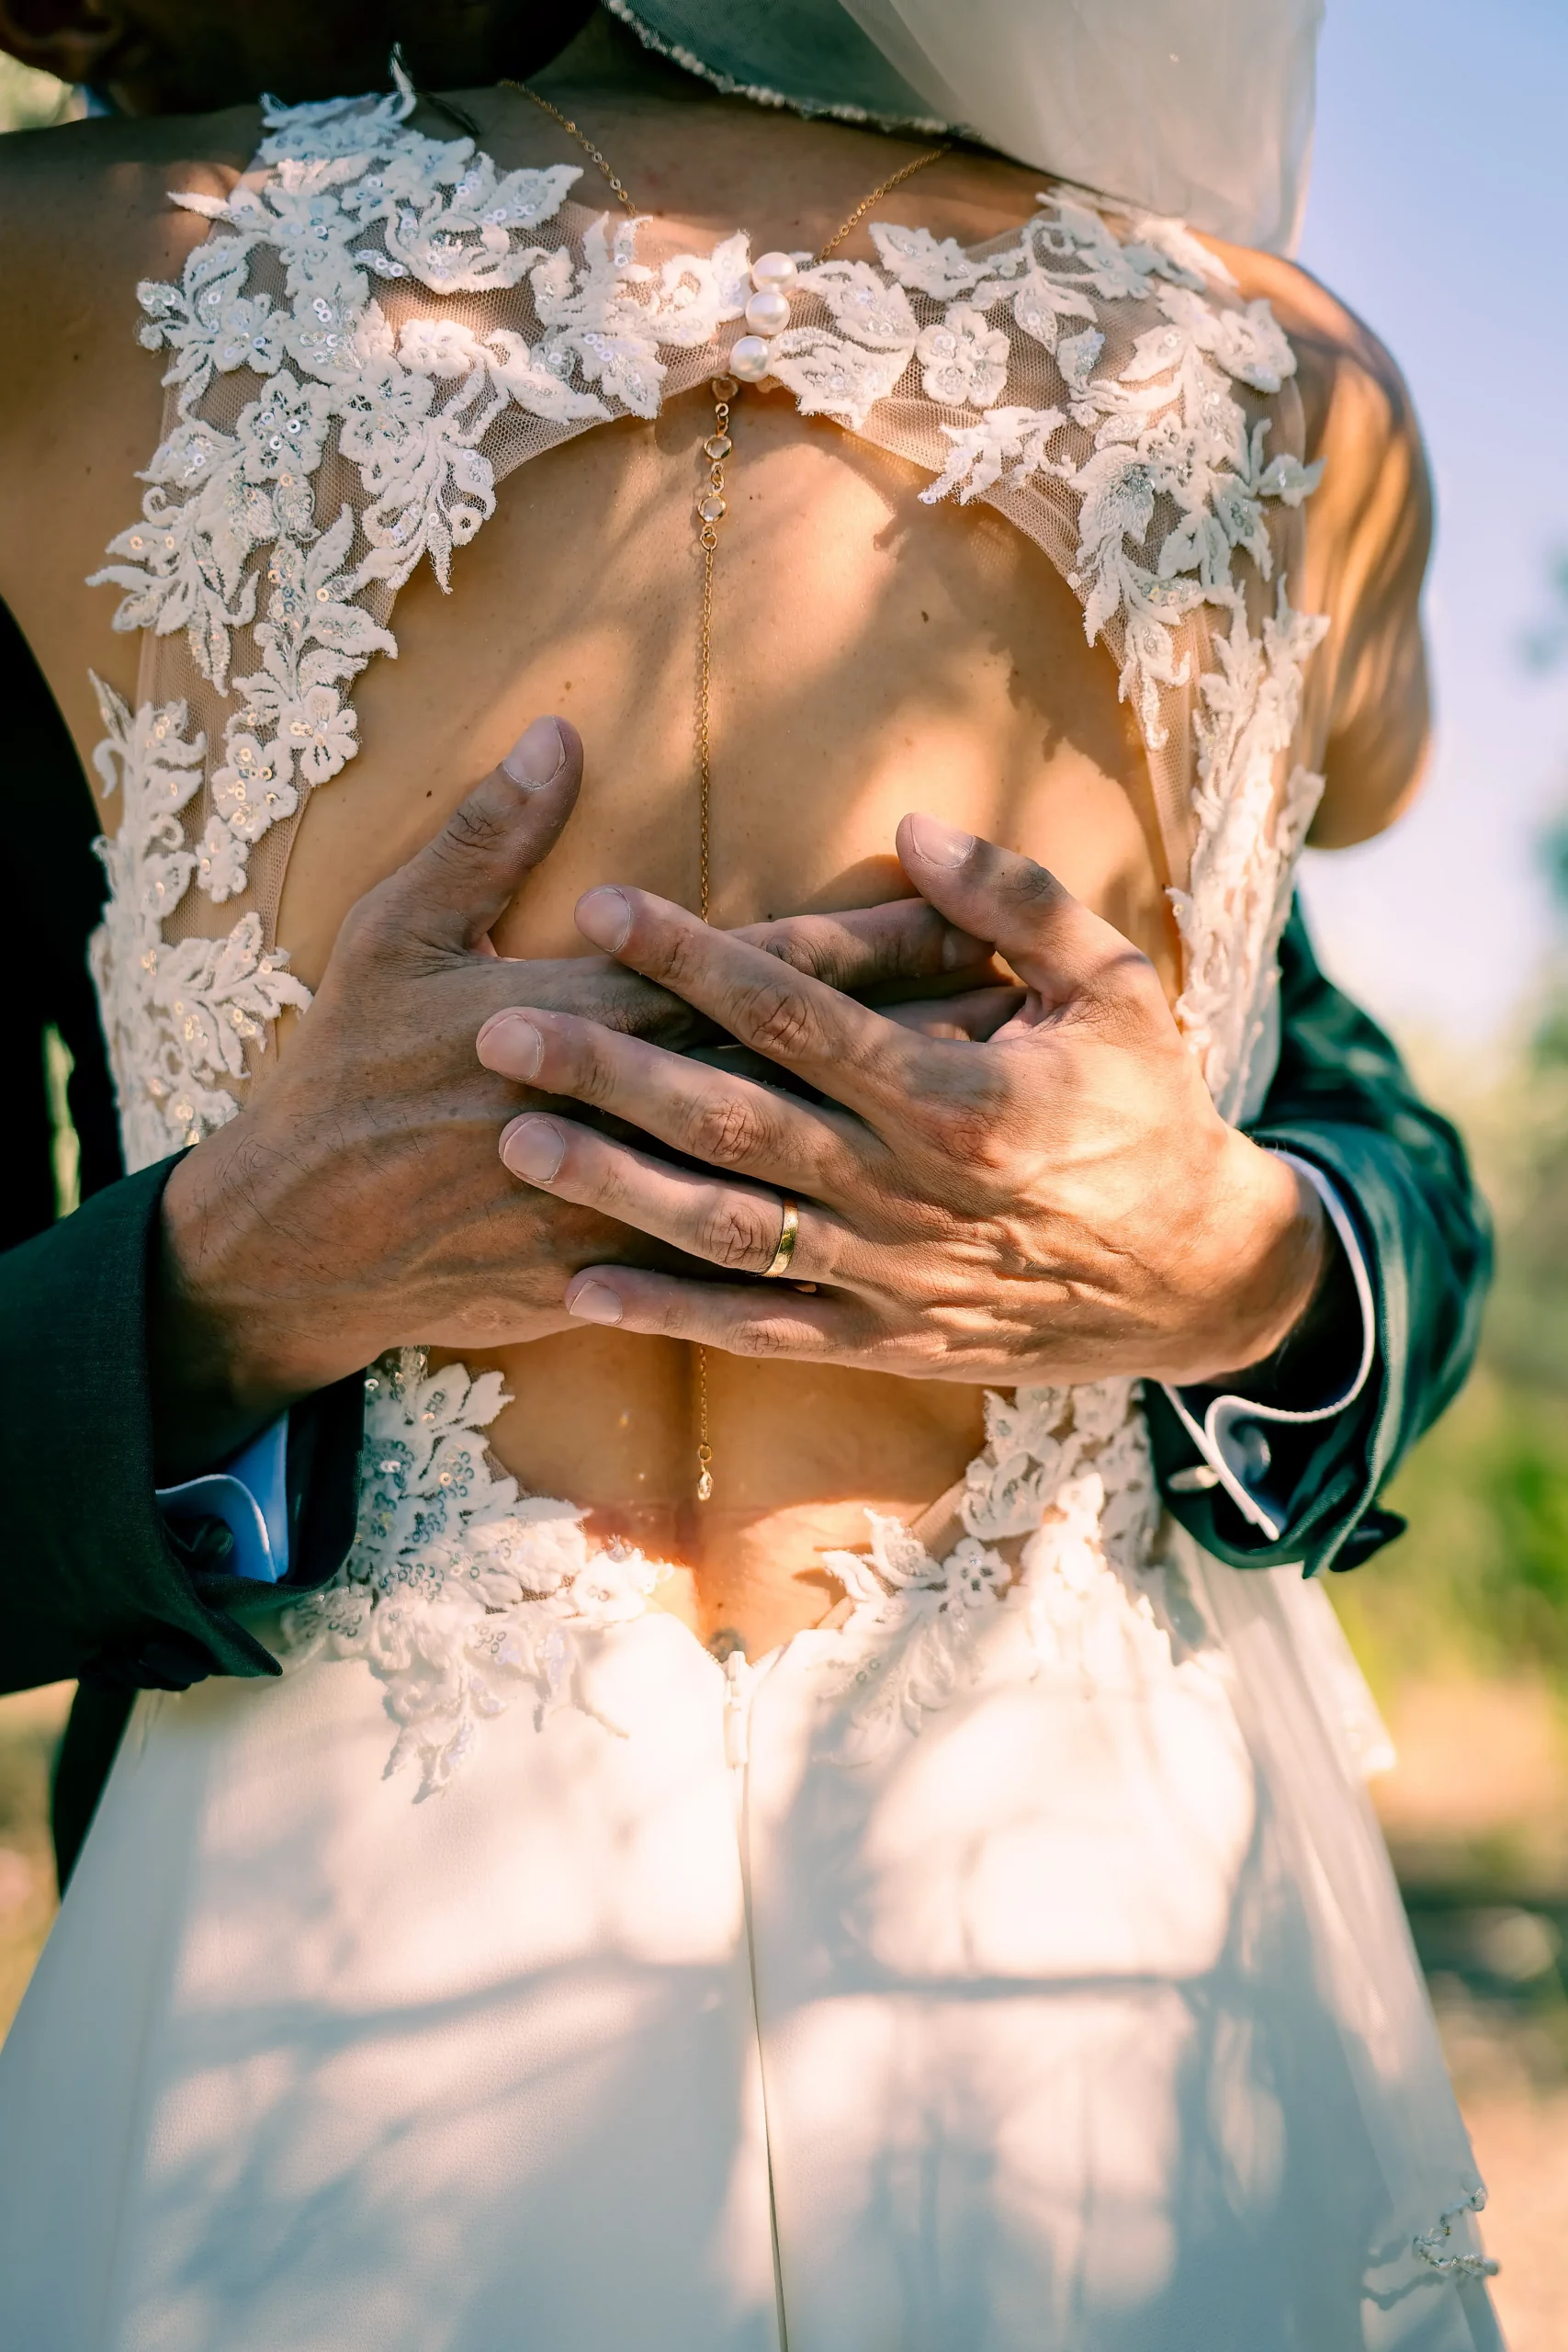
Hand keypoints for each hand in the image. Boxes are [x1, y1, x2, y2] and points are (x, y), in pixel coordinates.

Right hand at [152, 726, 989, 1474]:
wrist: (307, 1239)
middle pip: (808, 1062)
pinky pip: (749, 1259)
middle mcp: (635, 1105)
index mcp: (592, 1006)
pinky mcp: (625, 1270)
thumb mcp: (396, 930)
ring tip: (1003, 1107)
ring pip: (803, 1161)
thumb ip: (487, 834)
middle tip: (1027, 1000)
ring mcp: (636, 1199)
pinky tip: (910, 1216)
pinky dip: (833, 1229)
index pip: (762, 969)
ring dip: (895, 1133)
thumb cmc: (348, 1072)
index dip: (866, 939)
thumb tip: (559, 736)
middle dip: (916, 1028)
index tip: (957, 914)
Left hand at [477, 816, 1326, 1387]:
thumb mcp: (1116, 986)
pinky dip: (669, 1315)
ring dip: (613, 1189)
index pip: (797, 1012)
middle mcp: (910, 1190)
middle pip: (733, 1121)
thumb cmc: (1149, 1112)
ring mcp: (891, 1276)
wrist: (1196, 1279)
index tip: (601, 909)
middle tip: (499, 1031)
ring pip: (727, 1230)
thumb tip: (909, 829)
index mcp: (960, 1094)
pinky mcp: (884, 1341)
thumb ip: (1015, 901)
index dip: (692, 958)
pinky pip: (760, 1331)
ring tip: (516, 1143)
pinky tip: (580, 1290)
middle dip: (609, 1072)